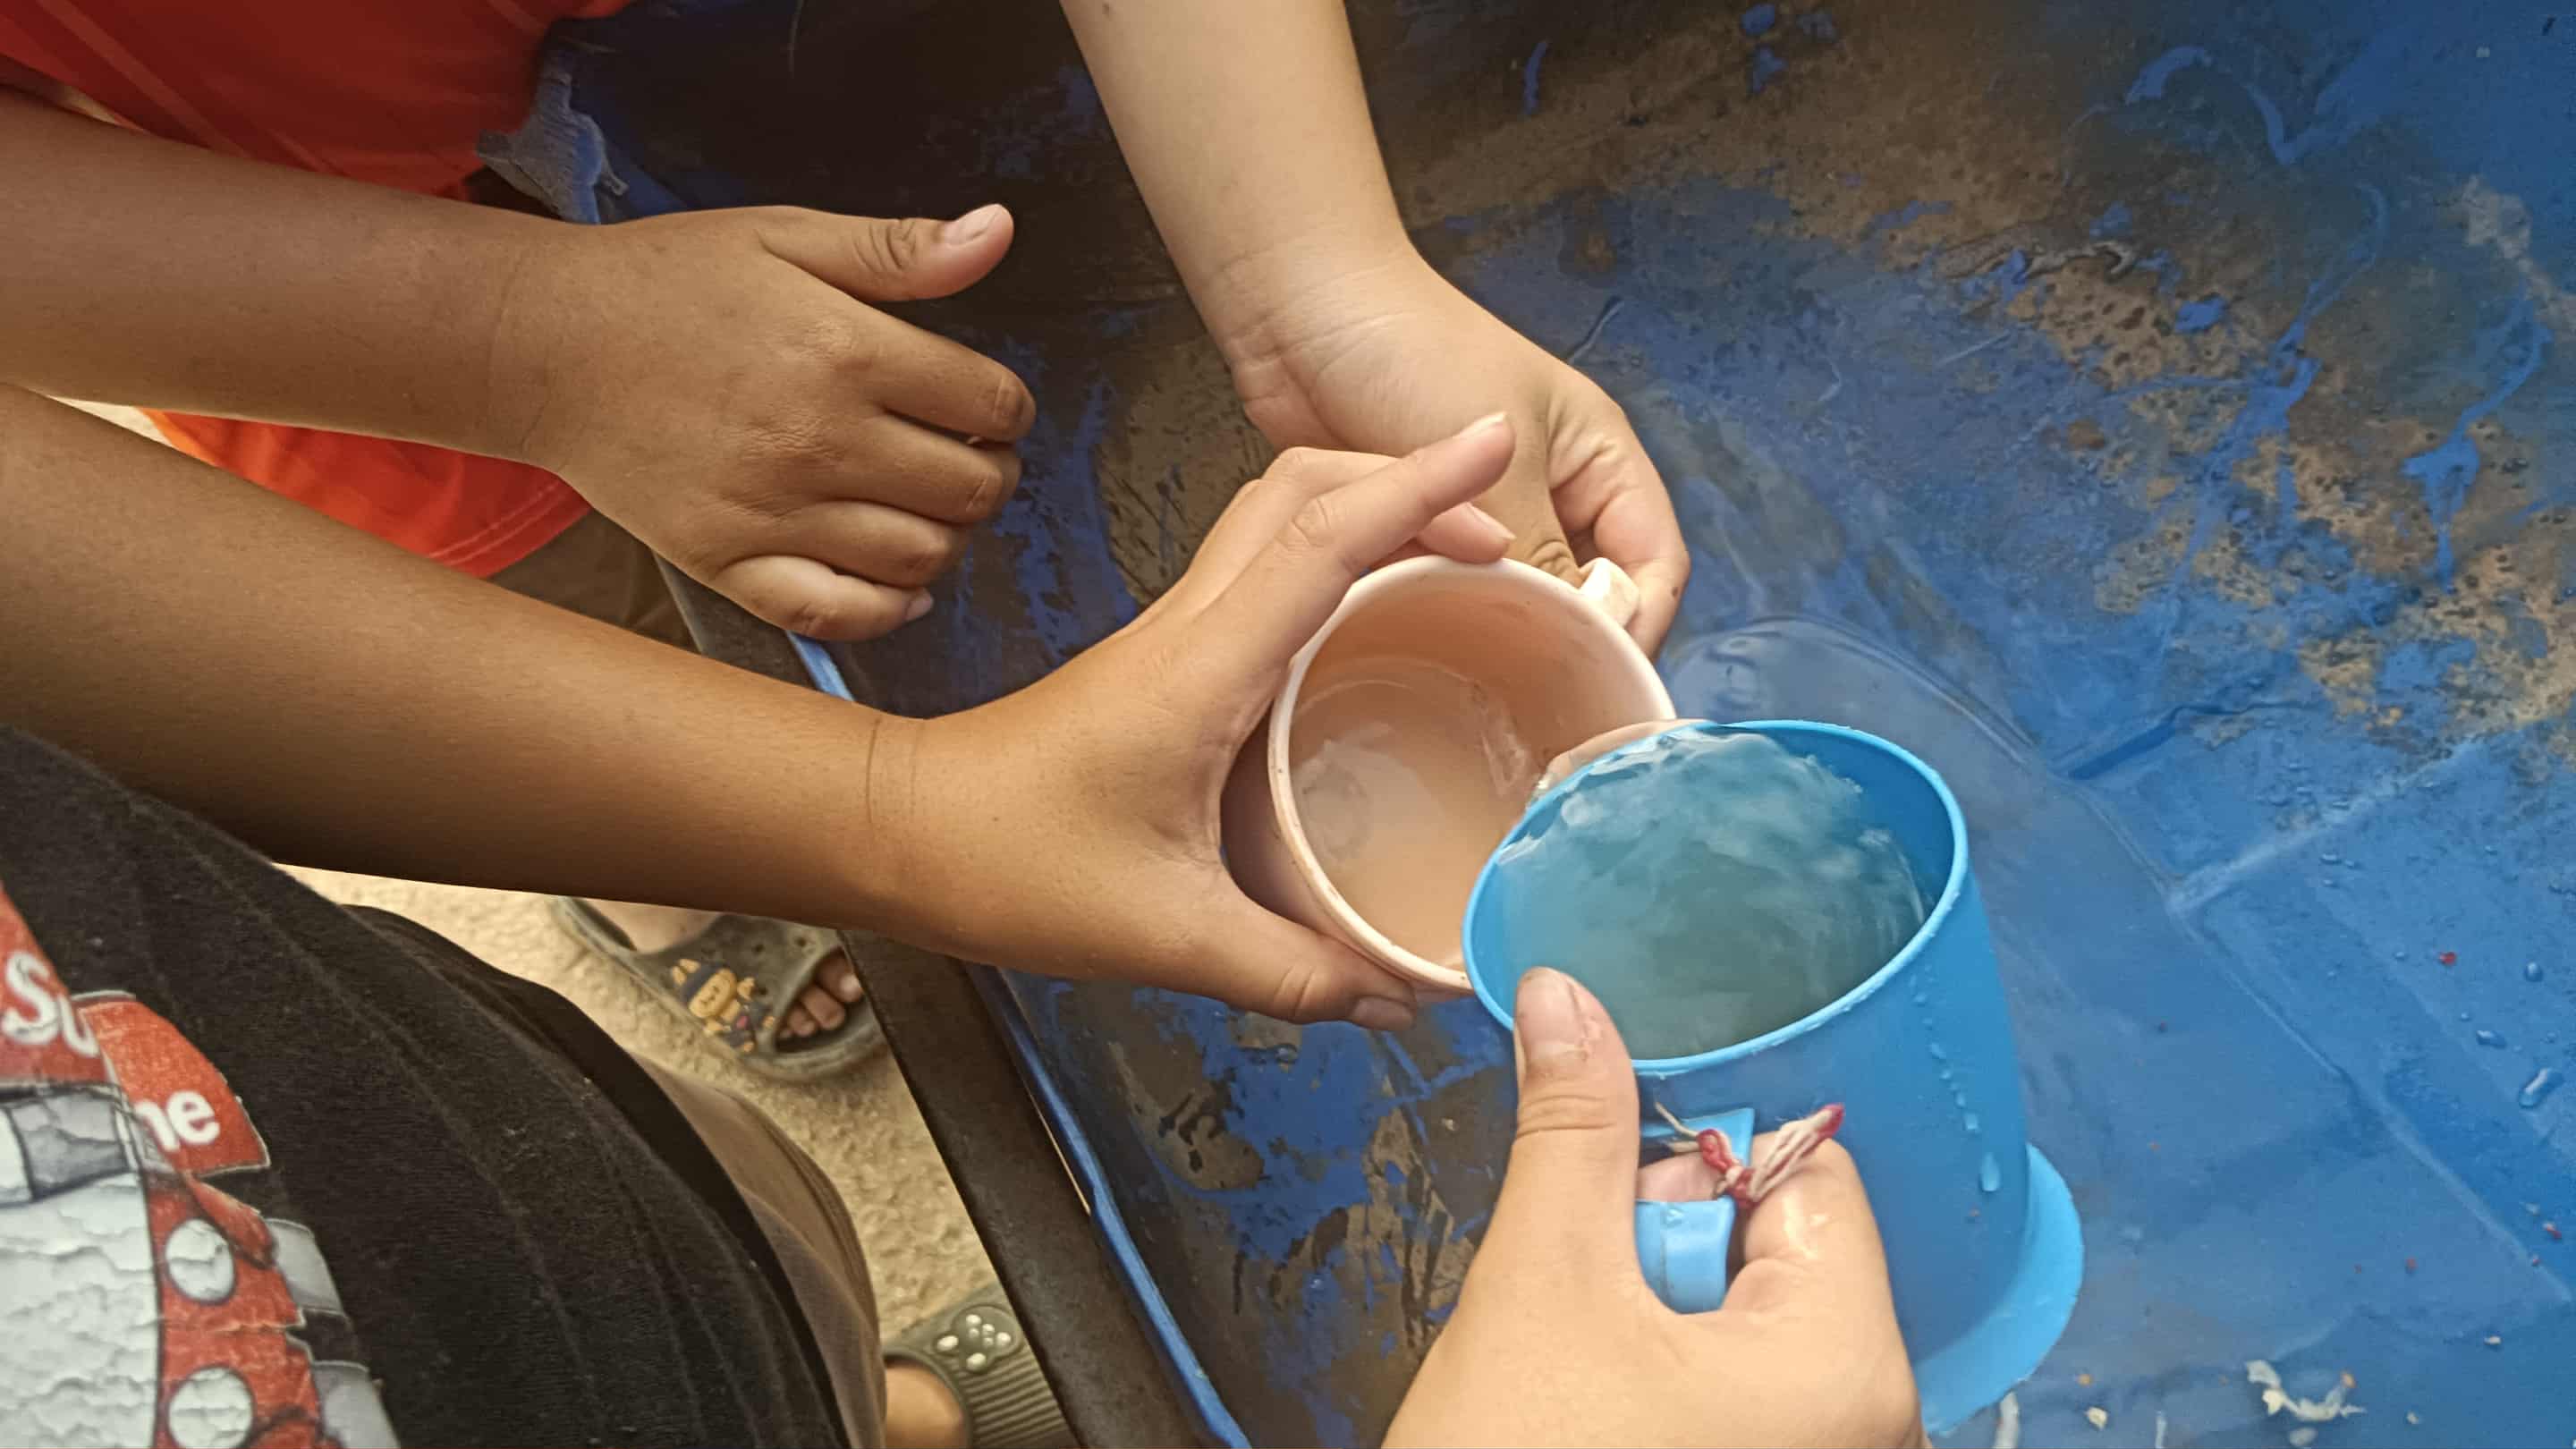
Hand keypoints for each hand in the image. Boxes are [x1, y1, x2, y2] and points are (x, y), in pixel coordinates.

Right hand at [496, 205, 1036, 639]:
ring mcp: (774, 513)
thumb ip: (899, 250)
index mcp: (845, 352)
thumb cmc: (667, 282)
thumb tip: (1000, 232)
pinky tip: (899, 582)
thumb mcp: (785, 237)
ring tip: (930, 507)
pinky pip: (838, 614)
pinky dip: (886, 609)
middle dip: (992, 473)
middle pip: (970, 489)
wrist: (545, 345)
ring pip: (921, 558)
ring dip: (949, 537)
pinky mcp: (728, 564)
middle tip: (971, 456)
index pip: (991, 402)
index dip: (1008, 406)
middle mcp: (818, 441)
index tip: (988, 404)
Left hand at [875, 418, 1522, 1026]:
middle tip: (1500, 522)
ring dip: (1374, 509)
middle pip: (1306, 489)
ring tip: (1463, 554)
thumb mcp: (1163, 934)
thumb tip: (1399, 998)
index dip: (1417, 485)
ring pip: (1283, 517)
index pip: (1322, 540)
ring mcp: (1177, 631)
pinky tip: (1379, 620)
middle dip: (1410, 477)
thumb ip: (1291, 971)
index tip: (1493, 442)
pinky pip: (1268, 571)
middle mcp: (1191, 625)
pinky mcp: (1169, 655)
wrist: (900, 829)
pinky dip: (1336, 560)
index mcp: (1200, 668)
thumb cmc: (1007, 862)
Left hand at [1221, 254, 1689, 650]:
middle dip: (1568, 642)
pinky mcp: (1416, 533)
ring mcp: (1483, 515)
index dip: (1637, 624)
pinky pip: (1447, 596)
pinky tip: (1422, 655)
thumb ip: (1543, 557)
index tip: (1599, 680)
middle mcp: (1552, 492)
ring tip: (1477, 686)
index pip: (1654, 564)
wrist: (1300, 309)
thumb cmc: (1413, 352)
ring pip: (1515, 603)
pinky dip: (1441, 622)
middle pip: (1589, 595)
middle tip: (1536, 701)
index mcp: (1599, 459)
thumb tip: (1576, 642)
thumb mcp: (1498, 459)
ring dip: (1498, 637)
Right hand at [1387, 968, 1924, 1448]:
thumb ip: (1573, 1131)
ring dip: (1651, 1314)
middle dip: (1663, 1247)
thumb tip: (1569, 998)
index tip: (1612, 1198)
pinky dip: (1659, 1381)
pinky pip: (1732, 1395)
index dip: (1696, 1161)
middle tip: (1586, 1311)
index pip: (1810, 1174)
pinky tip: (1593, 1414)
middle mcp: (1872, 1429)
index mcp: (1850, 1367)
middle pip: (1778, 1249)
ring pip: (1743, 1323)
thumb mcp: (1542, 1285)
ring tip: (1577, 1377)